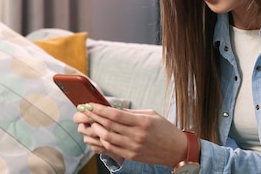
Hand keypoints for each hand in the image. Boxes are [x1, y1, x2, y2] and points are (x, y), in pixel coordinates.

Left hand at [73, 103, 187, 166]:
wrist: (176, 150)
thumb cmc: (165, 129)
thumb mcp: (151, 114)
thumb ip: (132, 112)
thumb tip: (113, 109)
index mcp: (142, 122)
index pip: (114, 115)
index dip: (99, 109)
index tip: (89, 104)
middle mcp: (136, 135)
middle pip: (108, 126)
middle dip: (93, 117)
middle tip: (83, 111)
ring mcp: (133, 147)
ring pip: (106, 138)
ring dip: (95, 129)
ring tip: (88, 122)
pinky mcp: (131, 156)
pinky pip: (111, 149)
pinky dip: (101, 141)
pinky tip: (97, 134)